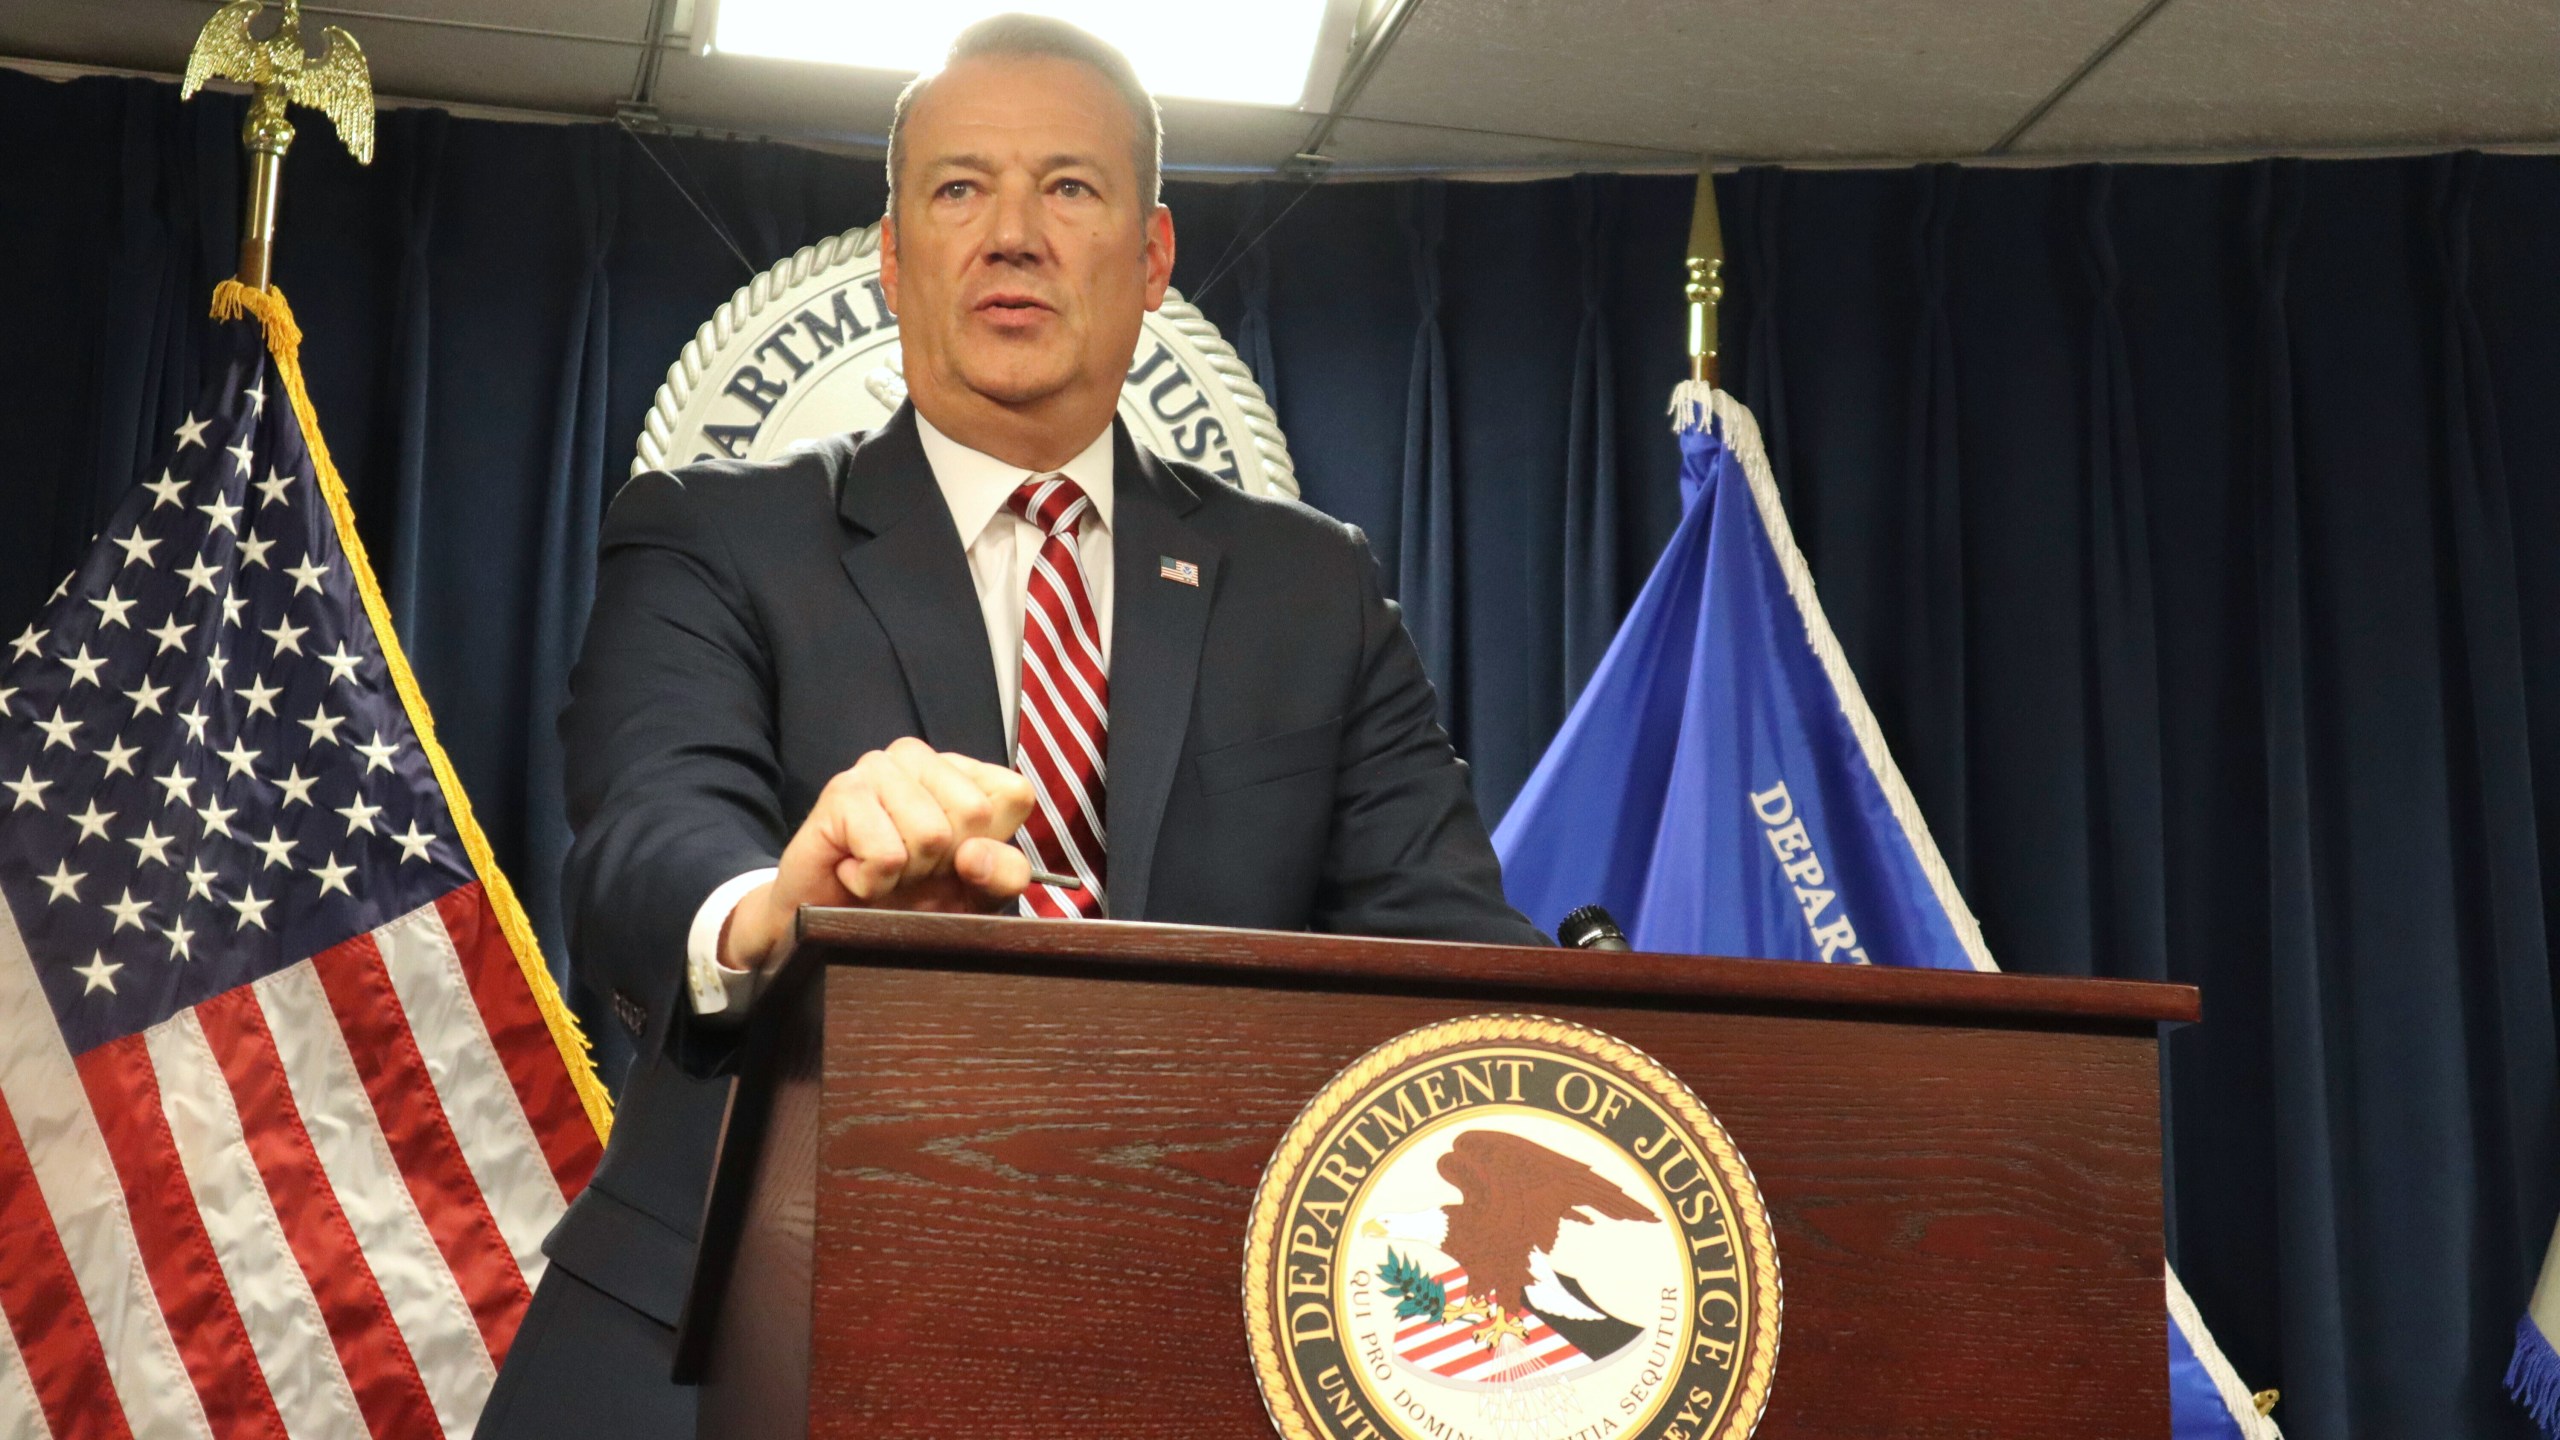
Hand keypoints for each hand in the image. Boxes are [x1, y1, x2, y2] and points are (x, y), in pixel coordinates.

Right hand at [719, 738, 1035, 972]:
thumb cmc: (905, 900)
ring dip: (906, 874)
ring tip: (881, 869)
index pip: (1015, 794)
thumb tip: (978, 854)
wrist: (829, 923)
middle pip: (974, 813)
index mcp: (961, 772)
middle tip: (910, 868)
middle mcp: (920, 758)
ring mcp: (878, 768)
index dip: (991, 845)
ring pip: (931, 834)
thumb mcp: (974, 894)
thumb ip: (1003, 874)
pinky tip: (854, 872)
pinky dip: (873, 882)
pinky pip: (887, 854)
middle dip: (944, 861)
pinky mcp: (842, 792)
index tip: (956, 861)